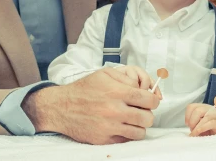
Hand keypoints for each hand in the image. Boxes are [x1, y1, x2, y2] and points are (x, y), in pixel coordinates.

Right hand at [23, 67, 159, 143]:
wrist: (62, 107)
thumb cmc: (85, 89)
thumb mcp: (106, 74)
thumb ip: (127, 78)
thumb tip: (143, 87)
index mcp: (117, 92)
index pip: (149, 100)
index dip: (154, 100)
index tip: (151, 101)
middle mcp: (114, 111)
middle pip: (147, 118)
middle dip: (148, 113)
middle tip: (142, 111)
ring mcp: (109, 127)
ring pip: (139, 132)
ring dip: (140, 126)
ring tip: (133, 120)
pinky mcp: (104, 139)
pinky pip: (126, 140)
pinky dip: (128, 134)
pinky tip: (122, 127)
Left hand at [185, 103, 215, 136]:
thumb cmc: (210, 131)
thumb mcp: (199, 126)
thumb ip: (194, 124)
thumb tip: (187, 127)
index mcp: (203, 108)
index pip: (191, 106)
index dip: (187, 115)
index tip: (187, 124)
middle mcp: (209, 109)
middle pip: (197, 110)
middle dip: (192, 121)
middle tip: (192, 130)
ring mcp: (215, 114)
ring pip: (203, 115)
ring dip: (196, 126)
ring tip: (194, 134)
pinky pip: (209, 123)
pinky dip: (201, 128)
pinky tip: (198, 132)